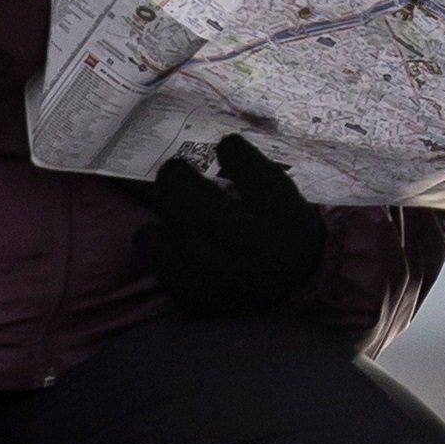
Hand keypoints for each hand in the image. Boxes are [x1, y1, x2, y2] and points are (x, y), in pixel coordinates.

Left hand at [136, 133, 327, 317]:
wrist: (291, 288)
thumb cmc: (282, 229)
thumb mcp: (285, 196)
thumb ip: (254, 171)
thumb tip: (212, 146)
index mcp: (285, 217)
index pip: (252, 171)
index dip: (232, 149)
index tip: (225, 145)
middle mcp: (257, 250)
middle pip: (200, 204)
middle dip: (178, 177)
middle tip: (174, 169)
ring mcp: (224, 279)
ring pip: (175, 231)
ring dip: (164, 207)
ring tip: (168, 199)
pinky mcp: (199, 298)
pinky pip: (161, 263)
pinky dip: (153, 241)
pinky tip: (159, 231)